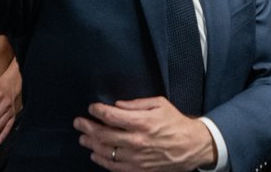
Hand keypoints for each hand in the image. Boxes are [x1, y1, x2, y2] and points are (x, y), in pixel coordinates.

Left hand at [74, 97, 215, 171]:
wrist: (191, 146)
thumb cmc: (176, 123)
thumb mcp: (160, 104)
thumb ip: (136, 104)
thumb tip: (117, 105)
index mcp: (142, 122)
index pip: (111, 116)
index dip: (97, 111)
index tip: (92, 108)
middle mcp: (136, 141)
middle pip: (103, 134)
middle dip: (87, 127)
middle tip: (79, 122)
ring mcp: (135, 158)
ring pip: (105, 152)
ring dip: (91, 144)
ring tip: (83, 138)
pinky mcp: (137, 170)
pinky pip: (113, 167)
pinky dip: (101, 160)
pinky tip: (94, 154)